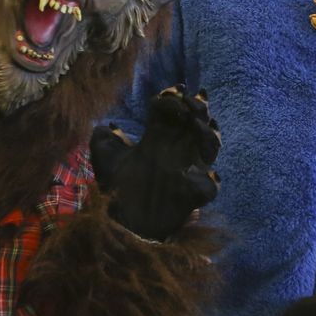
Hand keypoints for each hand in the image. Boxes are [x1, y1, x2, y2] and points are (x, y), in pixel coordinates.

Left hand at [91, 86, 219, 240]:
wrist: (120, 224)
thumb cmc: (113, 190)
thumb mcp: (104, 158)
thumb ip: (103, 138)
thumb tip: (110, 125)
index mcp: (156, 139)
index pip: (173, 112)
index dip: (175, 98)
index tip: (172, 92)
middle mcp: (175, 151)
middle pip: (196, 122)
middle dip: (199, 107)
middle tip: (192, 101)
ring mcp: (186, 171)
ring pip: (211, 147)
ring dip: (209, 134)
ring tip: (197, 126)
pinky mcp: (192, 195)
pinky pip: (211, 186)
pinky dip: (211, 179)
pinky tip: (203, 173)